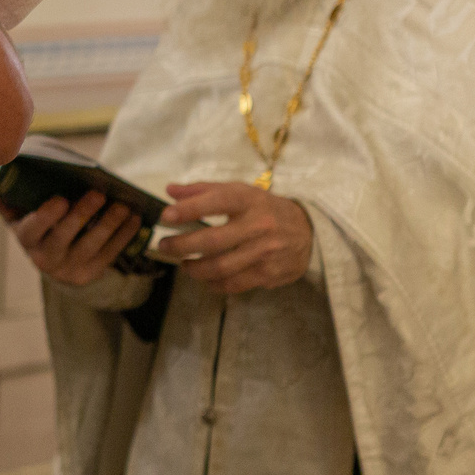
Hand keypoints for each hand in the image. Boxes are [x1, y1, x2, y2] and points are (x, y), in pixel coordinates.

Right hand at [0, 189, 143, 288]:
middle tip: (99, 193)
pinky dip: (124, 236)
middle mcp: (45, 258)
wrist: (55, 262)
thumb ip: (3, 201)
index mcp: (26, 239)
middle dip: (83, 215)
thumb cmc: (37, 228)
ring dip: (109, 225)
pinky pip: (110, 255)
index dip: (47, 216)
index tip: (61, 199)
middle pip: (65, 237)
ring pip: (91, 246)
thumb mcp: (18, 216)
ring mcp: (69, 269)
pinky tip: (134, 219)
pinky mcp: (90, 274)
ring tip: (123, 205)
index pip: (33, 229)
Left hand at [153, 181, 311, 294]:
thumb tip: (171, 190)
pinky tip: (205, 278)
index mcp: (250, 200)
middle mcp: (259, 225)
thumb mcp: (240, 192)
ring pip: (221, 267)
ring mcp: (265, 252)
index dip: (190, 209)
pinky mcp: (269, 274)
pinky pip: (234, 284)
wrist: (309, 231)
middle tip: (165, 246)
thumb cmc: (265, 209)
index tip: (166, 216)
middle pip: (214, 240)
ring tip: (184, 265)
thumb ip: (204, 190)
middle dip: (183, 246)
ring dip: (195, 269)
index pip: (217, 201)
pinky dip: (214, 284)